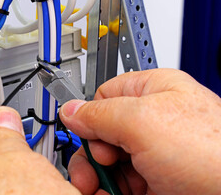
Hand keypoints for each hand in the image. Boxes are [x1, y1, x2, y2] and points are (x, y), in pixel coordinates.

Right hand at [60, 69, 220, 194]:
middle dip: (92, 153)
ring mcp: (154, 153)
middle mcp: (153, 121)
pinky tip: (110, 194)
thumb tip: (70, 110)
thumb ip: (100, 113)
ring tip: (98, 188)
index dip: (90, 117)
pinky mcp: (156, 181)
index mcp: (152, 92)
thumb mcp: (144, 122)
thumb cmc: (213, 154)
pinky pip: (120, 182)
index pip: (102, 96)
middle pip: (102, 132)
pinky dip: (110, 190)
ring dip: (97, 176)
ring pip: (108, 161)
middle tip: (91, 170)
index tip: (84, 136)